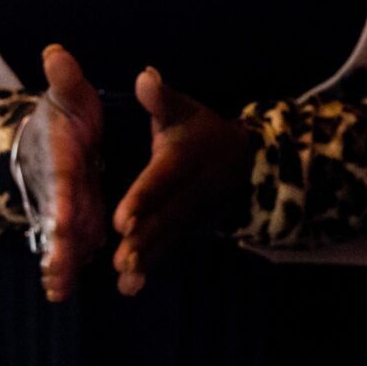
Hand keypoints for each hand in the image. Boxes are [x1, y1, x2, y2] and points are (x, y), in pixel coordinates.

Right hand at [18, 45, 109, 302]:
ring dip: (58, 262)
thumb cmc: (63, 116)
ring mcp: (63, 207)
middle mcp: (59, 188)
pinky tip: (60, 291)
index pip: (62, 180)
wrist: (48, 137)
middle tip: (56, 269)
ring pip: (60, 239)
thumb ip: (65, 80)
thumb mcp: (68, 96)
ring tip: (56, 289)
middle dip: (56, 244)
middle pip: (57, 219)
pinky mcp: (71, 220)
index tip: (63, 219)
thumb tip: (56, 53)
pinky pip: (68, 245)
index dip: (63, 199)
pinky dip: (62, 265)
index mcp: (62, 158)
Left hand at [110, 68, 251, 297]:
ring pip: (168, 239)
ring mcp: (194, 214)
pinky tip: (130, 288)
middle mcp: (191, 190)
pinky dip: (153, 268)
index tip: (121, 219)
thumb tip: (143, 77)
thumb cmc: (203, 132)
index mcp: (184, 158)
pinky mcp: (192, 230)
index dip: (144, 199)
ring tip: (125, 279)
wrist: (246, 161)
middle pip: (166, 217)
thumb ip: (161, 99)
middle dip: (144, 240)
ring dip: (148, 259)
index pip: (162, 180)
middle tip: (120, 260)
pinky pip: (171, 249)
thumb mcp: (185, 111)